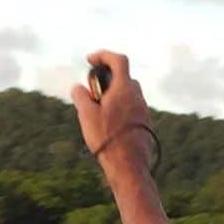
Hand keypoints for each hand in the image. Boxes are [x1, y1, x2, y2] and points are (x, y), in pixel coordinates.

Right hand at [71, 48, 153, 175]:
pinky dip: (121, 110)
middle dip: (108, 79)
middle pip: (123, 77)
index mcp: (124, 88)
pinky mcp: (146, 126)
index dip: (103, 55)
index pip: (117, 59)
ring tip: (100, 112)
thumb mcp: (86, 115)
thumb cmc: (107, 140)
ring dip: (115, 96)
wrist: (128, 168)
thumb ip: (80, 96)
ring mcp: (144, 111)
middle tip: (94, 92)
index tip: (90, 60)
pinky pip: (132, 110)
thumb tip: (78, 87)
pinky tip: (111, 126)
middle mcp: (138, 97)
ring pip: (129, 95)